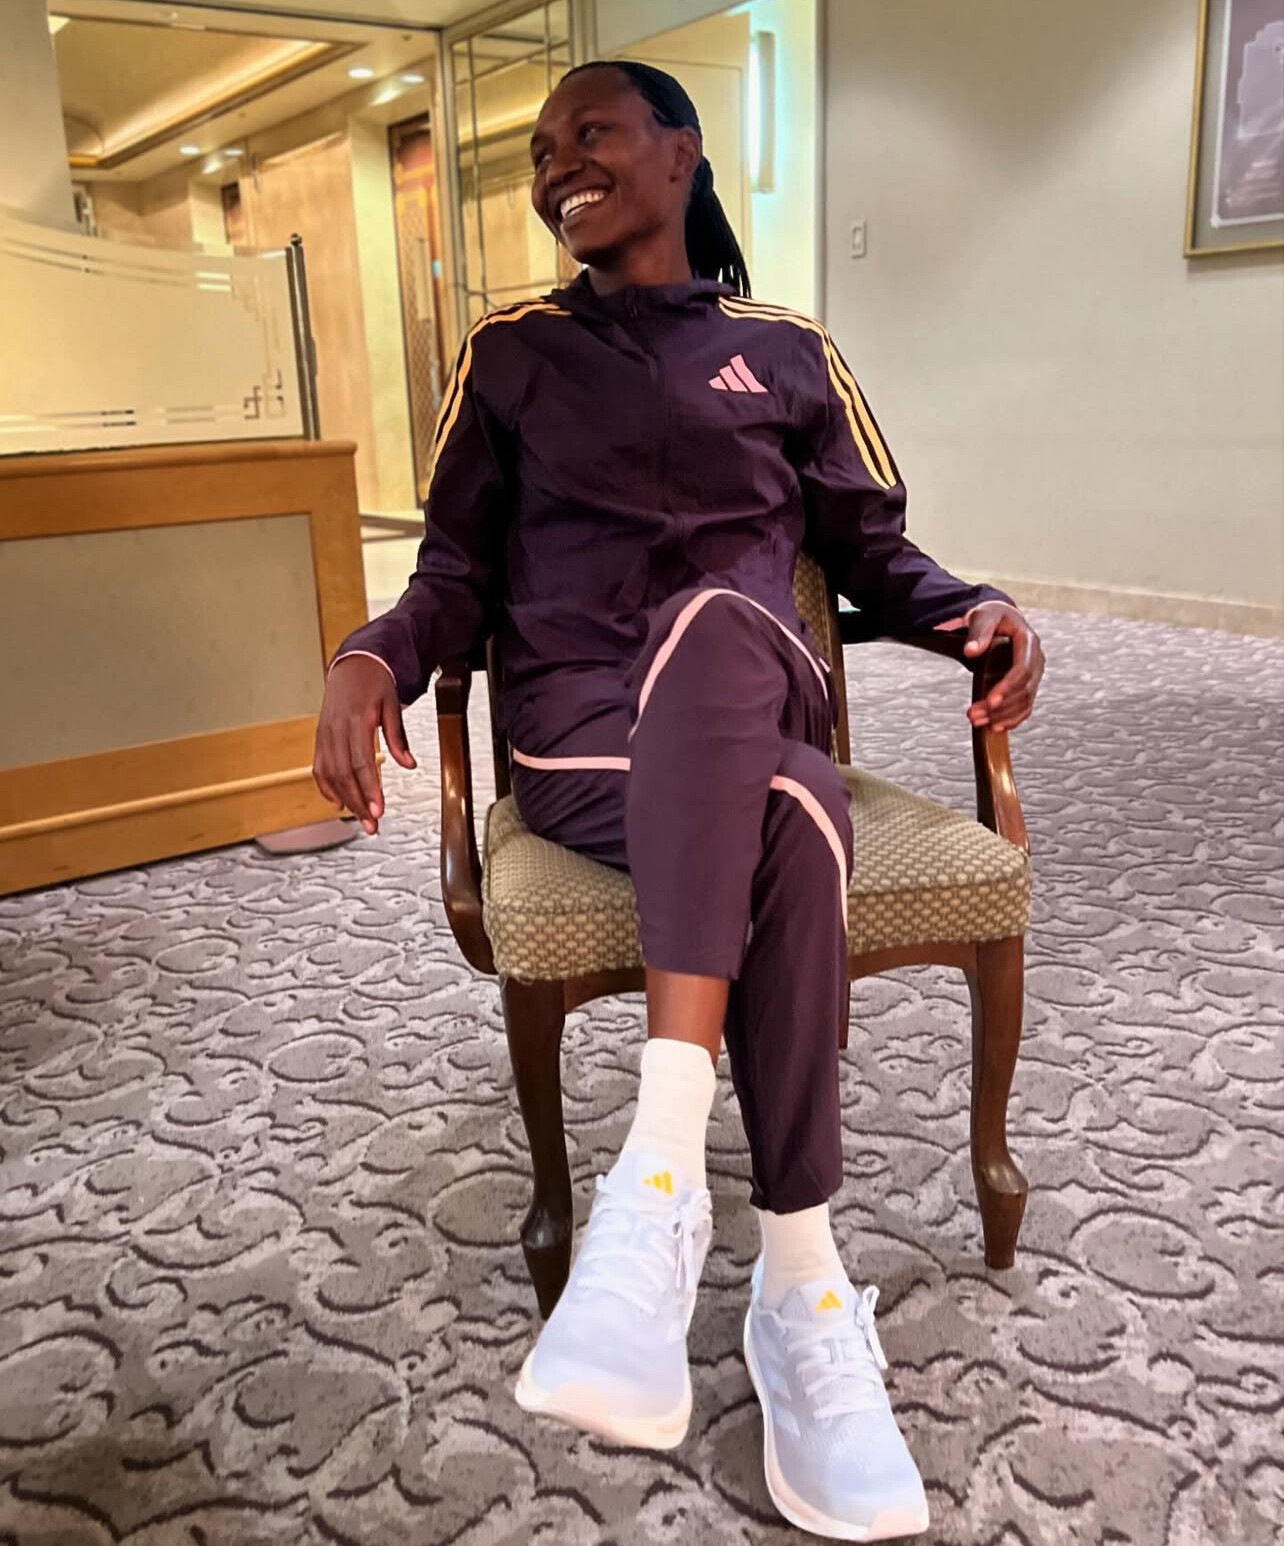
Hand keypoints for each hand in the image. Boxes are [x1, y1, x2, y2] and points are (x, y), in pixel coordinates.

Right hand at [312, 656, 415, 834]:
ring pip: (330, 774)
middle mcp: (337, 729)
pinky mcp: (320, 738)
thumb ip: (398, 736)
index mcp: (357, 720)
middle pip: (345, 774)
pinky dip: (327, 788)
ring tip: (360, 820)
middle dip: (358, 803)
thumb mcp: (393, 703)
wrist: (352, 664)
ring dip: (344, 800)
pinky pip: (320, 767)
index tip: (379, 810)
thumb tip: (409, 765)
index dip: (370, 789)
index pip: (362, 762)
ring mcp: (325, 734)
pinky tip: (339, 803)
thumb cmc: (375, 682)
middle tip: (373, 825)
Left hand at [961, 603, 1043, 730]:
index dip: (1008, 687)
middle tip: (975, 716)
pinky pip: (1025, 706)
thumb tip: (970, 651)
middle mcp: (1036, 659)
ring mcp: (1034, 674)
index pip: (1022, 670)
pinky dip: (1013, 719)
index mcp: (1029, 642)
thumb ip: (978, 632)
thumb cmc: (992, 616)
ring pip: (1024, 702)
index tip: (991, 701)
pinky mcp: (1027, 684)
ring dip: (1003, 716)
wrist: (1000, 619)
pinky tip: (996, 727)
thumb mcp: (983, 616)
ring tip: (978, 722)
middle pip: (1024, 690)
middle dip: (1000, 707)